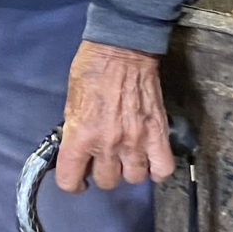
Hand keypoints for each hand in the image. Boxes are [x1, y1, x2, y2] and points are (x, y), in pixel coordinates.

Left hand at [55, 42, 174, 192]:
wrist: (123, 48)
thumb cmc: (92, 69)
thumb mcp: (70, 102)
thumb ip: (75, 131)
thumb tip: (78, 150)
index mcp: (81, 135)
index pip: (70, 180)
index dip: (72, 183)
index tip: (77, 178)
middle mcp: (108, 144)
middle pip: (106, 182)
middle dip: (102, 172)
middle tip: (102, 157)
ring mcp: (136, 141)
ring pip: (133, 178)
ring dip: (127, 169)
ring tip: (125, 156)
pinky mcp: (158, 134)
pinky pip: (162, 169)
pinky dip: (156, 169)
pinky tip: (148, 159)